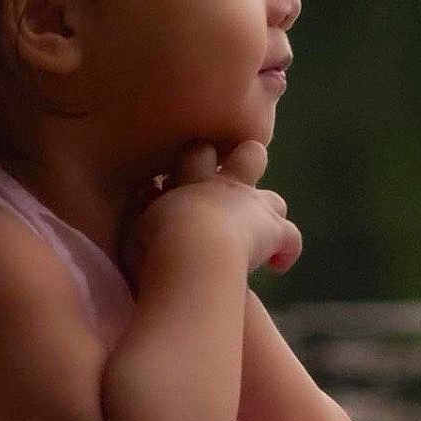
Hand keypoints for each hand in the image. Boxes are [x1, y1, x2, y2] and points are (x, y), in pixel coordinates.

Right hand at [123, 141, 302, 280]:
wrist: (191, 247)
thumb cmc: (153, 238)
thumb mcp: (134, 221)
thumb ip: (135, 210)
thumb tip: (129, 200)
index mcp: (191, 180)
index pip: (197, 155)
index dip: (200, 159)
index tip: (192, 174)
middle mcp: (226, 186)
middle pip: (250, 155)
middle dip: (249, 164)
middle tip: (240, 182)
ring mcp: (253, 207)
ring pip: (275, 199)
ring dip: (270, 211)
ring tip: (261, 229)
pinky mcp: (272, 232)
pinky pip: (291, 238)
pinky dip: (287, 251)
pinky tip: (278, 266)